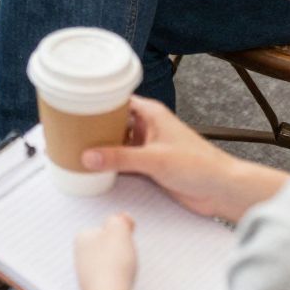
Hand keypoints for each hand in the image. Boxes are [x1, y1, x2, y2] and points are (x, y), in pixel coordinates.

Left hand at [74, 213, 137, 289]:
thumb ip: (120, 220)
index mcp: (82, 238)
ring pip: (110, 264)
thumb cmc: (111, 264)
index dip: (120, 233)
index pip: (105, 229)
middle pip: (108, 247)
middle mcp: (80, 256)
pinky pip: (111, 280)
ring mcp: (86, 275)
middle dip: (120, 250)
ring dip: (121, 266)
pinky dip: (119, 280)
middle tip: (126, 256)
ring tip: (125, 272)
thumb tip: (122, 218)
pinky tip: (122, 284)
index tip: (127, 238)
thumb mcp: (118, 230)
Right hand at [81, 99, 245, 219]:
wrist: (220, 189)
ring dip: (101, 147)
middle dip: (94, 126)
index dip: (97, 101)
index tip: (75, 105)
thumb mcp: (154, 159)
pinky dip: (110, 163)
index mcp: (151, 114)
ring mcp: (148, 147)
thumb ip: (120, 158)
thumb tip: (89, 156)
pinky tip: (95, 167)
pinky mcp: (149, 165)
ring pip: (117, 142)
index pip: (118, 100)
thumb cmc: (200, 165)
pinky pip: (123, 161)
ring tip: (76, 148)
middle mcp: (148, 127)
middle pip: (114, 122)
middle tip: (70, 129)